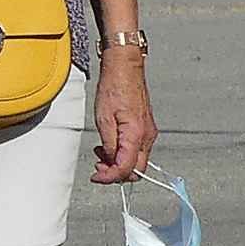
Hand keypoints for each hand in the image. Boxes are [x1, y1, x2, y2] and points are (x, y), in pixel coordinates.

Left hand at [91, 58, 157, 184]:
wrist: (125, 68)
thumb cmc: (114, 87)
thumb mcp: (103, 119)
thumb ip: (108, 145)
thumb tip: (110, 162)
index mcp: (136, 134)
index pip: (126, 169)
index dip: (110, 178)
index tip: (96, 177)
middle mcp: (146, 136)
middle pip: (136, 170)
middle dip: (116, 173)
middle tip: (98, 166)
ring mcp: (148, 132)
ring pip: (136, 161)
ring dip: (118, 163)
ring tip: (100, 153)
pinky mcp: (145, 128)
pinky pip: (136, 149)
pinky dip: (122, 153)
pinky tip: (109, 144)